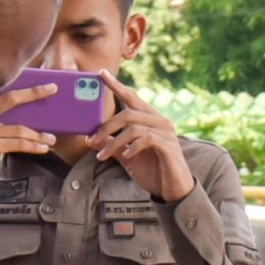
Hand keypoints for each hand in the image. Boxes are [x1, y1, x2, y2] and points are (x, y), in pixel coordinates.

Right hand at [0, 82, 59, 204]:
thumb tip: (27, 114)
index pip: (1, 91)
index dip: (22, 86)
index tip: (39, 80)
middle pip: (10, 99)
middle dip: (34, 93)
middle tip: (52, 89)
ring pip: (19, 128)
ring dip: (39, 134)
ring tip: (51, 138)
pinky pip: (18, 144)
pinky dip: (33, 146)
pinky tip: (42, 148)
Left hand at [91, 75, 196, 203]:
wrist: (173, 191)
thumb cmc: (152, 172)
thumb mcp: (127, 157)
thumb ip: (112, 145)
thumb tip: (91, 139)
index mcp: (151, 120)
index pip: (132, 98)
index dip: (116, 85)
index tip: (101, 73)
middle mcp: (160, 122)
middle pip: (128, 113)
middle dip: (106, 126)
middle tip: (91, 140)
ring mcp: (166, 133)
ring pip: (133, 127)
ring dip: (113, 142)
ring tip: (102, 155)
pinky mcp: (168, 146)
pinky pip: (146, 138)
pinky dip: (131, 147)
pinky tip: (126, 156)